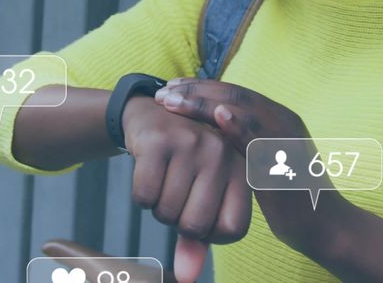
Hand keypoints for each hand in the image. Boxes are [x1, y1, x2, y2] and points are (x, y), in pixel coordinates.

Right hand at [121, 96, 251, 281]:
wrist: (153, 116)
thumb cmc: (183, 166)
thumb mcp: (197, 198)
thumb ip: (196, 242)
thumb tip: (185, 279)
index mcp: (241, 170)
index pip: (232, 229)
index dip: (209, 233)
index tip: (199, 212)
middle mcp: (222, 155)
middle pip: (195, 225)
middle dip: (176, 221)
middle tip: (176, 194)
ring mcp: (191, 144)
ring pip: (167, 212)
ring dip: (157, 207)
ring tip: (164, 179)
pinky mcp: (159, 141)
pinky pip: (144, 196)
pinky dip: (140, 196)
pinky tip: (147, 171)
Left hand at [154, 78, 335, 259]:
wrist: (326, 226)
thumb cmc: (290, 197)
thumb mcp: (264, 161)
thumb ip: (244, 143)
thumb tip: (213, 132)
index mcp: (278, 116)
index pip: (235, 92)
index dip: (202, 87)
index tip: (173, 87)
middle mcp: (283, 121)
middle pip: (234, 95)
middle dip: (196, 90)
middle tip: (164, 92)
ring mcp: (286, 139)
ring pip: (243, 110)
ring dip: (204, 103)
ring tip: (173, 102)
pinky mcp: (287, 162)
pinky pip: (261, 140)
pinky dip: (238, 125)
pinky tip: (216, 117)